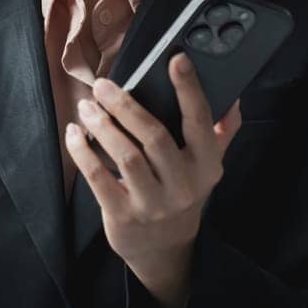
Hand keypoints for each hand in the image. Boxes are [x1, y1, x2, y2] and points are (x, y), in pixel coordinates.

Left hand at [65, 53, 240, 297]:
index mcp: (206, 166)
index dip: (189, 89)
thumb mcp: (206, 166)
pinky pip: (99, 178)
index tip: (175, 59)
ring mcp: (153, 203)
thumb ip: (219, 132)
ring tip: (86, 105)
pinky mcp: (123, 216)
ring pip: (126, 156)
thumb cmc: (181, 192)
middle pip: (155, 137)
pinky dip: (83, 152)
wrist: (163, 247)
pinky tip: (75, 133)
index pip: (200, 122)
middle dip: (125, 106)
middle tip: (103, 85)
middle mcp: (183, 185)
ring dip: (102, 125)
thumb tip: (233, 98)